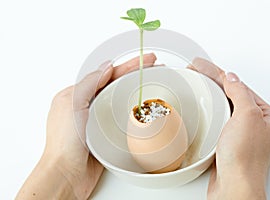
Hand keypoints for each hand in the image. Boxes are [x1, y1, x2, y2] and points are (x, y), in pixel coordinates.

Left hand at [16, 53, 156, 199]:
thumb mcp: (72, 103)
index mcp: (79, 95)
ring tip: (154, 82)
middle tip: (155, 66)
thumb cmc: (64, 142)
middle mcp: (90, 106)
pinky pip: (125, 119)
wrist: (67, 173)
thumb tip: (106, 67)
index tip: (145, 60)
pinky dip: (136, 112)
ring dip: (138, 91)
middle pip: (118, 85)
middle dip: (137, 74)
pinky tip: (145, 108)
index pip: (108, 75)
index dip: (128, 66)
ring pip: (123, 101)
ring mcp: (101, 120)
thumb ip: (90, 83)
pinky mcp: (108, 134)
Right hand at [188, 58, 269, 199]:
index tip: (201, 65)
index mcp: (266, 115)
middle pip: (231, 94)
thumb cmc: (244, 159)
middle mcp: (255, 124)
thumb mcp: (247, 116)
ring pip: (224, 106)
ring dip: (210, 94)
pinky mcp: (228, 141)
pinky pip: (218, 119)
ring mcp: (241, 133)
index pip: (239, 86)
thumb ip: (240, 93)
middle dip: (212, 80)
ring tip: (197, 82)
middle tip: (196, 70)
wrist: (234, 186)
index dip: (218, 73)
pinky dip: (209, 111)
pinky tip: (202, 107)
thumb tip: (232, 77)